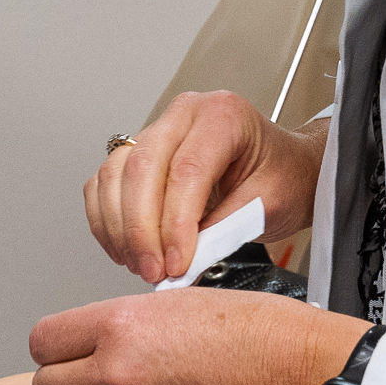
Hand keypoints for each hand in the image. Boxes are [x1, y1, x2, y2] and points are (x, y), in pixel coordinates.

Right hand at [88, 91, 324, 282]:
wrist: (284, 169)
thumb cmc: (283, 177)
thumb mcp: (269, 204)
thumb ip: (225, 229)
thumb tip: (184, 259)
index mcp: (223, 115)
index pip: (186, 170)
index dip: (175, 223)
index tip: (178, 262)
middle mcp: (182, 115)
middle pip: (141, 171)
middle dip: (142, 230)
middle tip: (154, 270)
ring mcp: (152, 132)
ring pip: (114, 177)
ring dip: (119, 229)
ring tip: (140, 264)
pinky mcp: (132, 154)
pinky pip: (102, 186)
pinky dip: (106, 222)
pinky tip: (123, 248)